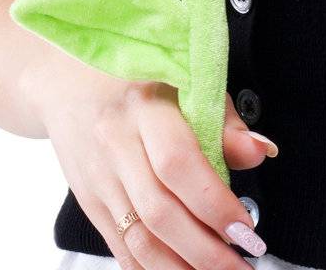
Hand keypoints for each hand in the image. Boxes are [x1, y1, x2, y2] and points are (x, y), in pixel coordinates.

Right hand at [25, 51, 274, 267]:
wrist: (66, 80)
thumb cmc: (136, 75)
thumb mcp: (184, 79)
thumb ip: (223, 120)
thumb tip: (260, 151)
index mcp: (143, 106)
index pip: (178, 164)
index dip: (213, 203)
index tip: (245, 228)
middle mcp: (115, 144)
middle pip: (159, 213)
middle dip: (206, 251)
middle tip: (242, 264)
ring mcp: (98, 179)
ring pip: (139, 241)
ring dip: (182, 269)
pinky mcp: (90, 204)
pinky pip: (121, 249)